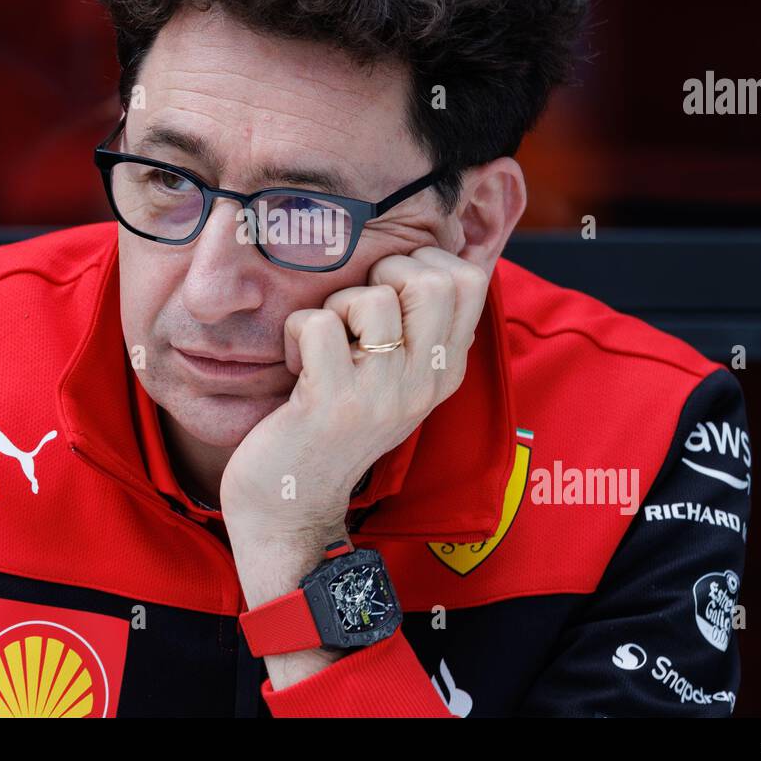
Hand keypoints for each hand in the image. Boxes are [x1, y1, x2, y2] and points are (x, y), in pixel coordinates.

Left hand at [220, 245, 489, 539]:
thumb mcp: (393, 380)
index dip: (422, 262)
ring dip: (334, 306)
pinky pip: (318, 323)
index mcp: (446, 371)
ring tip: (324, 346)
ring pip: (371, 298)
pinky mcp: (333, 403)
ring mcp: (382, 395)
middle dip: (384, 274)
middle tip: (356, 312)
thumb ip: (416, 329)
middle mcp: (425, 383)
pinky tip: (297, 365)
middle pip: (434, 280)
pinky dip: (296, 331)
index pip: (470, 281)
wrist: (290, 505)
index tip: (388, 292)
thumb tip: (421, 255)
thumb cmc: (334, 426)